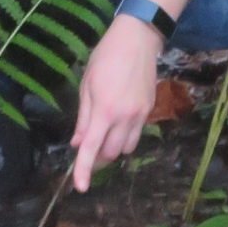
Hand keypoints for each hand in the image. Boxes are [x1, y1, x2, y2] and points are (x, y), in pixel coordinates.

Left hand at [71, 15, 161, 191]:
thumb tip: (78, 143)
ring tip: (104, 134)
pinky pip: (136, 135)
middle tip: (87, 146)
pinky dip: (124, 137)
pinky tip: (118, 124)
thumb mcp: (86, 85)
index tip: (80, 186)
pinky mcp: (149, 110)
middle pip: (110, 153)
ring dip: (112, 148)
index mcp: (104, 110)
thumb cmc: (105, 57)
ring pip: (126, 148)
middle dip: (98, 156)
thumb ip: (83, 117)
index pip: (92, 148)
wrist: (138, 39)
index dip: (84, 169)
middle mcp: (124, 117)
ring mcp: (140, 115)